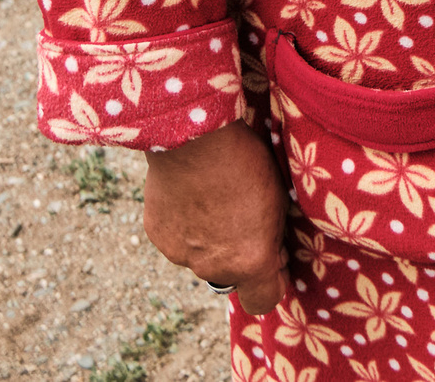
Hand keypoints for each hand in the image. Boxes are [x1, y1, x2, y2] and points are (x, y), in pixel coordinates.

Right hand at [139, 121, 290, 313]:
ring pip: (201, 256)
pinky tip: (190, 193)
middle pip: (230, 275)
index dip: (272, 281)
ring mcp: (181, 254)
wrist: (194, 134)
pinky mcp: (157, 234)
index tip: (275, 258)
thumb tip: (270, 254)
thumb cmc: (245, 160)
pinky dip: (184, 223)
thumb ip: (270, 238)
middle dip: (239, 253)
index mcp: (249, 261)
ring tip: (213, 197)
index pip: (263, 300)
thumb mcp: (276, 200)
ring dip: (210, 238)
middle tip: (243, 214)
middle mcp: (213, 267)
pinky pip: (177, 238)